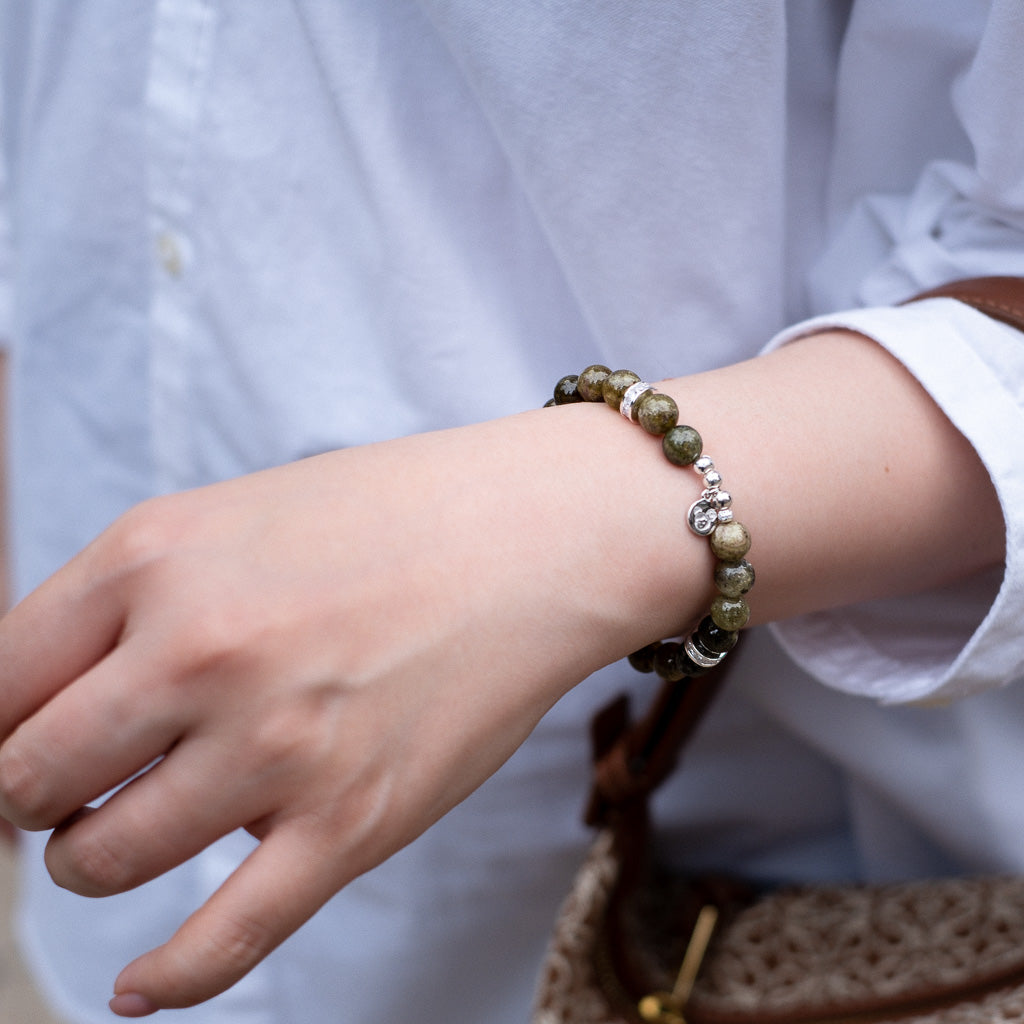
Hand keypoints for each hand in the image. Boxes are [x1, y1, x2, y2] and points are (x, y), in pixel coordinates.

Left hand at [0, 407, 699, 1014]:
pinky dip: (165, 977)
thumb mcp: (232, 517)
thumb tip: (43, 702)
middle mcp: (201, 652)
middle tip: (66, 791)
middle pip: (25, 780)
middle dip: (33, 796)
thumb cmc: (392, 514)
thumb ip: (131, 602)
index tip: (15, 750)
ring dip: (96, 855)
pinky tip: (141, 983)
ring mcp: (277, 746)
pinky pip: (220, 943)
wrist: (533, 535)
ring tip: (136, 826)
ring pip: (103, 861)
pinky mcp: (350, 825)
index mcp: (156, 560)